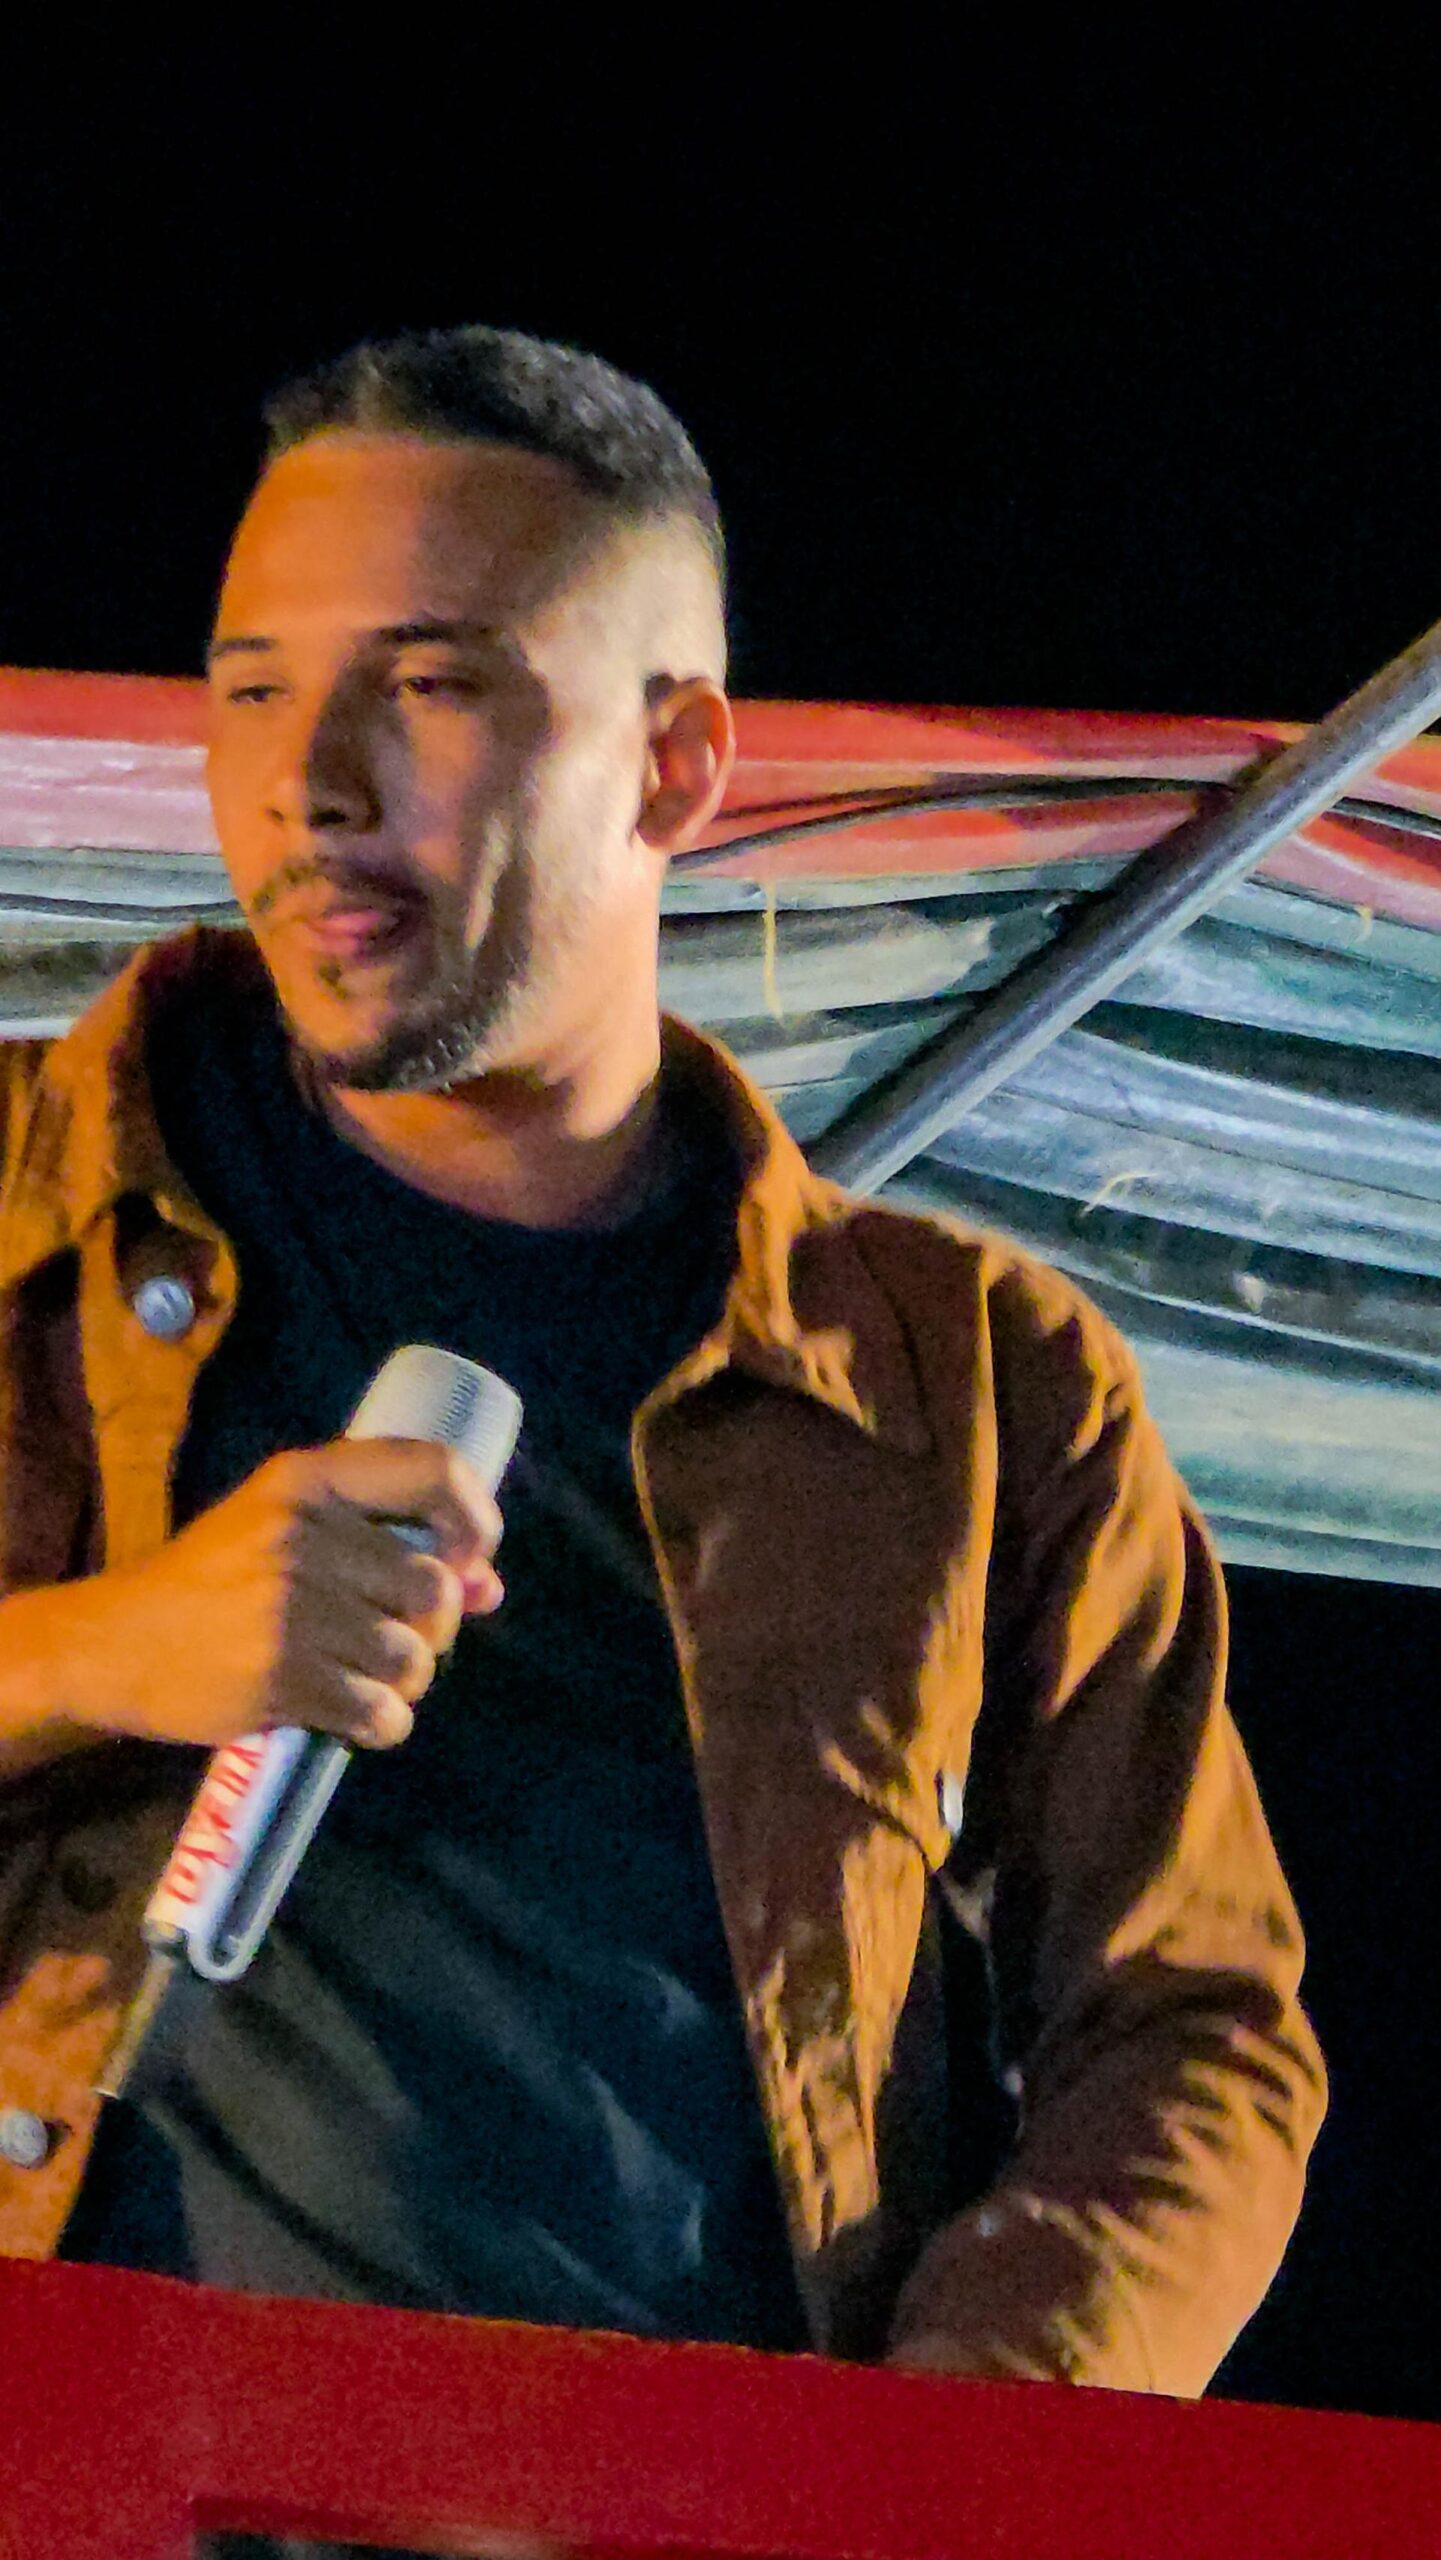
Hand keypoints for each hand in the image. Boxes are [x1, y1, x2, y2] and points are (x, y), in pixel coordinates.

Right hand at [47, 1437, 503, 1753]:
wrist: (113, 1643)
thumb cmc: (215, 1582)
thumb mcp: (287, 1532)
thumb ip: (386, 1545)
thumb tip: (489, 1588)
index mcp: (307, 1478)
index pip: (434, 1469)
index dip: (477, 1519)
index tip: (471, 1560)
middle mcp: (303, 1533)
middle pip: (434, 1589)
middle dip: (432, 1629)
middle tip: (395, 1643)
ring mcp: (290, 1607)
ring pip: (412, 1658)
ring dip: (403, 1682)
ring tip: (366, 1681)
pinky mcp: (280, 1676)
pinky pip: (381, 1713)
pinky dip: (382, 1725)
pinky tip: (356, 1717)